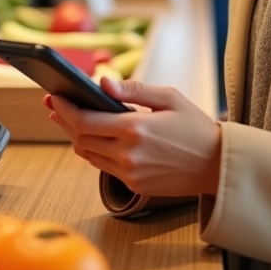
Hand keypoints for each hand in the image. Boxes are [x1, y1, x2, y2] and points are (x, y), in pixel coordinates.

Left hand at [45, 78, 221, 197]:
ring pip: (88, 155)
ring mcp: (130, 173)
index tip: (53, 97)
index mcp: (135, 129)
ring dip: (76, 137)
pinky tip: (95, 137)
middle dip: (64, 120)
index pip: (84, 121)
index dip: (64, 109)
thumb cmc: (196, 127)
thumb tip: (102, 83)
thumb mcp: (169, 98)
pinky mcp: (134, 186)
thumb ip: (133, 90)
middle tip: (56, 106)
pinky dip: (95, 151)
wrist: (217, 164)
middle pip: (80, 139)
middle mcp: (129, 154)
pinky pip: (104, 166)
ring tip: (71, 120)